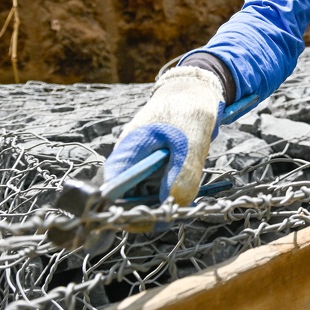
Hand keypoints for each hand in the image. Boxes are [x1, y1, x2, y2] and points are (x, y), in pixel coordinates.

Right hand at [104, 66, 223, 204]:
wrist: (196, 90)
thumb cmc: (190, 111)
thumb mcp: (192, 142)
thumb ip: (184, 173)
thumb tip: (173, 204)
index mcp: (130, 147)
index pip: (113, 185)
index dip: (123, 207)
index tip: (146, 220)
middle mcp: (130, 156)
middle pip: (128, 193)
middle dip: (149, 205)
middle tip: (174, 210)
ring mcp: (140, 159)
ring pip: (144, 190)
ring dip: (162, 197)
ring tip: (184, 191)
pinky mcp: (153, 162)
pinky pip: (156, 183)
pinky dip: (169, 187)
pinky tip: (186, 182)